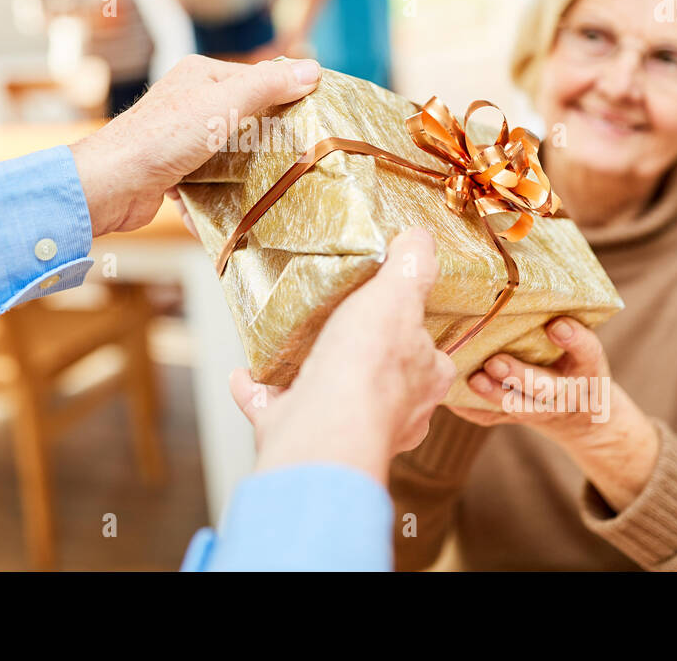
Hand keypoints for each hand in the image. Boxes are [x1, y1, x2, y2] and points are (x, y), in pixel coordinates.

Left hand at [69, 54, 320, 236]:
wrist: (112, 184)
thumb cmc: (162, 137)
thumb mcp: (223, 104)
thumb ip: (268, 86)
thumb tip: (312, 68)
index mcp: (201, 76)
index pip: (257, 80)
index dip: (287, 97)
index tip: (317, 117)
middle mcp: (190, 103)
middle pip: (245, 118)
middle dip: (269, 140)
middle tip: (302, 157)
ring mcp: (181, 139)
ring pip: (229, 153)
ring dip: (246, 172)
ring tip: (276, 186)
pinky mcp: (174, 171)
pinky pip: (209, 181)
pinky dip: (221, 194)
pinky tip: (238, 207)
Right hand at [227, 228, 455, 484]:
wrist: (321, 430)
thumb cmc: (369, 368)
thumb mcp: (398, 296)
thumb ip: (413, 266)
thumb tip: (421, 240)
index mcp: (423, 385)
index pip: (432, 359)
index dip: (417, 337)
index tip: (396, 317)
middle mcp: (391, 417)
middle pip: (381, 385)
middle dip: (361, 362)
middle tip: (340, 330)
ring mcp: (343, 431)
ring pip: (329, 403)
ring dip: (308, 377)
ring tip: (288, 347)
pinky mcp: (298, 437)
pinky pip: (275, 412)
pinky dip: (258, 393)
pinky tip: (244, 374)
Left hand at [452, 316, 658, 511]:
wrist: (581, 414)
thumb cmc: (573, 360)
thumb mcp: (581, 342)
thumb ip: (561, 319)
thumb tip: (522, 276)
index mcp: (587, 366)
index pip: (588, 352)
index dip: (574, 340)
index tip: (557, 325)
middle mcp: (566, 391)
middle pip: (545, 388)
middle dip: (519, 375)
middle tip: (495, 362)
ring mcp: (542, 410)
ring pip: (518, 406)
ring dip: (494, 394)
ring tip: (474, 379)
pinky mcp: (517, 419)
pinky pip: (493, 418)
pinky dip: (472, 409)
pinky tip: (453, 396)